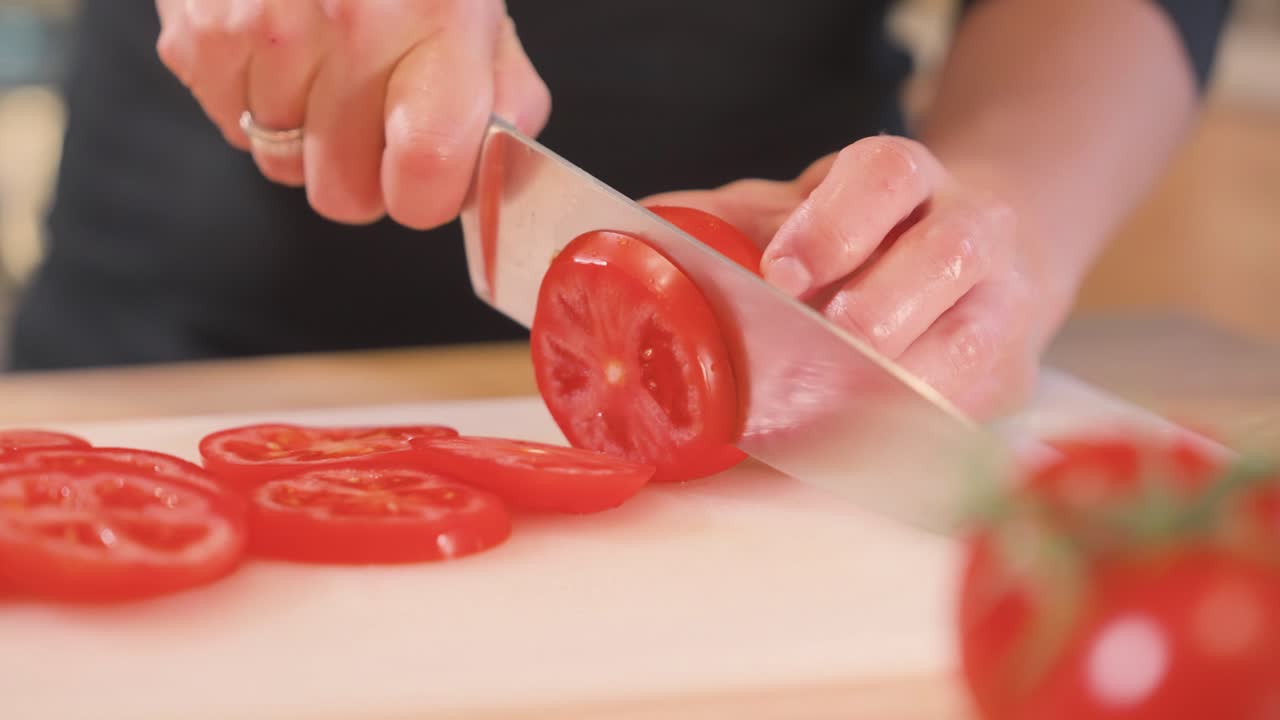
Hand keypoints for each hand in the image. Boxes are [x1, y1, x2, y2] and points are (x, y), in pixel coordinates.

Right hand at [154, 0, 549, 228]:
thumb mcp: (479, 11)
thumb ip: (503, 99)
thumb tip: (490, 181)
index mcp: (439, 25)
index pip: (423, 177)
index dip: (423, 198)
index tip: (423, 180)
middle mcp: (350, 27)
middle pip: (341, 194)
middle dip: (359, 174)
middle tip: (370, 119)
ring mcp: (265, 30)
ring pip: (279, 163)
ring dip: (304, 130)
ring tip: (324, 61)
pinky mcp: (199, 31)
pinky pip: (229, 122)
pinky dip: (254, 98)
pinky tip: (279, 44)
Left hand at [645, 136, 1045, 418]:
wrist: (982, 256)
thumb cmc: (872, 238)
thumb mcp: (808, 209)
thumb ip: (737, 222)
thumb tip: (645, 234)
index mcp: (911, 181)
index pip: (888, 176)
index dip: (835, 224)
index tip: (782, 273)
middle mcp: (974, 231)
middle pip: (948, 254)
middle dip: (879, 306)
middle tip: (824, 342)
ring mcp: (1003, 308)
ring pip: (973, 344)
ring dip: (899, 383)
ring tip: (836, 409)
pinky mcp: (1009, 380)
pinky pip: (966, 415)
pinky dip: (909, 439)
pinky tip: (859, 452)